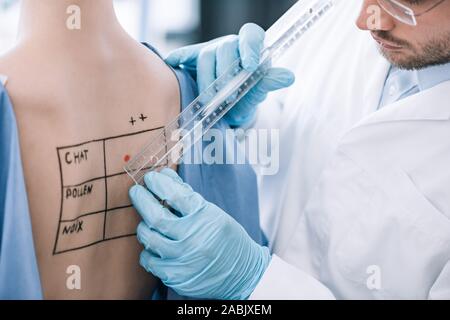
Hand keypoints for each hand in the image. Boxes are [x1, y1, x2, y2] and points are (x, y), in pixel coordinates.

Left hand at [129, 168, 270, 299]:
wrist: (243, 274)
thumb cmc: (227, 239)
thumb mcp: (214, 213)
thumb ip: (188, 197)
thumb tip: (165, 177)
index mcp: (205, 218)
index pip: (175, 195)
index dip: (159, 184)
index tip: (152, 178)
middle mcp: (193, 238)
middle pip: (156, 216)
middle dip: (142, 200)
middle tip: (136, 191)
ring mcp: (183, 260)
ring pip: (149, 238)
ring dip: (144, 226)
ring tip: (146, 221)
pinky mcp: (175, 276)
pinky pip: (149, 260)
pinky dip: (148, 250)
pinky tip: (154, 245)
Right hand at [165, 23, 294, 126]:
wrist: (226, 111)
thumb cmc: (244, 99)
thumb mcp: (257, 93)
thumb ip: (268, 83)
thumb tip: (288, 77)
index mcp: (249, 49)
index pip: (251, 34)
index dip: (249, 47)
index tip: (249, 65)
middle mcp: (229, 47)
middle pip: (225, 48)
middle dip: (225, 72)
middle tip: (227, 95)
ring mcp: (209, 51)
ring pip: (206, 56)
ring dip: (207, 80)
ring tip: (210, 100)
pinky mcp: (191, 59)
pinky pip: (183, 55)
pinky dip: (178, 58)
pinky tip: (174, 64)